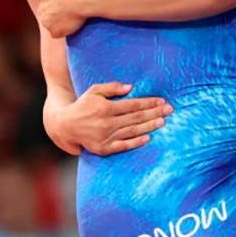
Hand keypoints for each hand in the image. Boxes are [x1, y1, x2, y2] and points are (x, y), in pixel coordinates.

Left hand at [36, 0, 88, 37]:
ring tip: (72, 20)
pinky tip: (73, 27)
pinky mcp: (54, 32)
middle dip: (54, 12)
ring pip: (50, 24)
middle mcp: (41, 8)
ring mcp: (47, 21)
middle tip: (68, 11)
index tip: (63, 0)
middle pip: (46, 12)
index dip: (54, 0)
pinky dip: (64, 32)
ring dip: (58, 23)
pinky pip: (58, 34)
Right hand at [48, 82, 171, 155]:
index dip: (149, 102)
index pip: (133, 104)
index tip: (162, 101)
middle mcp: (106, 122)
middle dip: (154, 113)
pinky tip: (148, 138)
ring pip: (132, 131)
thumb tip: (130, 88)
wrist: (65, 125)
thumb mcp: (94, 91)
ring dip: (149, 126)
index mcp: (105, 107)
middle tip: (170, 110)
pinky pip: (123, 145)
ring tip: (163, 122)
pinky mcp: (103, 148)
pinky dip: (136, 142)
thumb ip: (111, 88)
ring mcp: (105, 136)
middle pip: (136, 117)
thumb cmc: (83, 105)